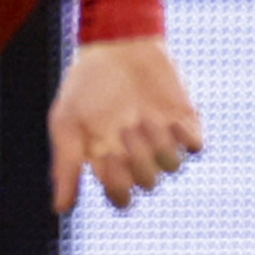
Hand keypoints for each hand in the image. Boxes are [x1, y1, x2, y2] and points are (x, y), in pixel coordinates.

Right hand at [46, 35, 202, 213]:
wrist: (118, 44)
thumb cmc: (85, 84)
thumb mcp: (65, 124)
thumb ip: (64, 167)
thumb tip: (59, 210)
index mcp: (107, 159)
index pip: (121, 197)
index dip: (118, 188)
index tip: (109, 160)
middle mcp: (137, 154)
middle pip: (147, 183)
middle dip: (136, 159)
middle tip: (124, 127)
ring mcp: (162, 139)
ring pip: (172, 167)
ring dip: (158, 146)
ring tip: (144, 118)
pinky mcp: (185, 123)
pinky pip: (195, 147)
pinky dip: (184, 139)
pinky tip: (168, 120)